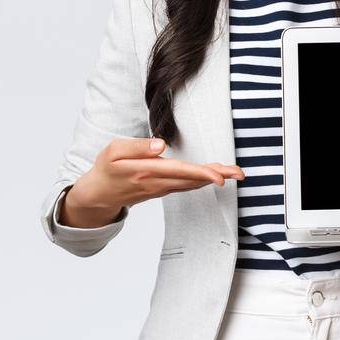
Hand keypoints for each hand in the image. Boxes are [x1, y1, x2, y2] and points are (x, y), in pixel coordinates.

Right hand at [63, 138, 245, 227]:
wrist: (98, 195)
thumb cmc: (106, 169)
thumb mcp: (113, 151)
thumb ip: (137, 146)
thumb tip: (160, 145)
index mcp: (146, 171)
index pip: (180, 171)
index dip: (201, 173)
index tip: (220, 176)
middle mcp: (158, 182)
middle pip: (193, 179)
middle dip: (218, 176)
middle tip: (240, 173)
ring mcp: (161, 188)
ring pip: (192, 183)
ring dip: (214, 177)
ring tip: (235, 172)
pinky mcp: (163, 189)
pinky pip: (186, 185)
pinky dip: (202, 180)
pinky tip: (216, 175)